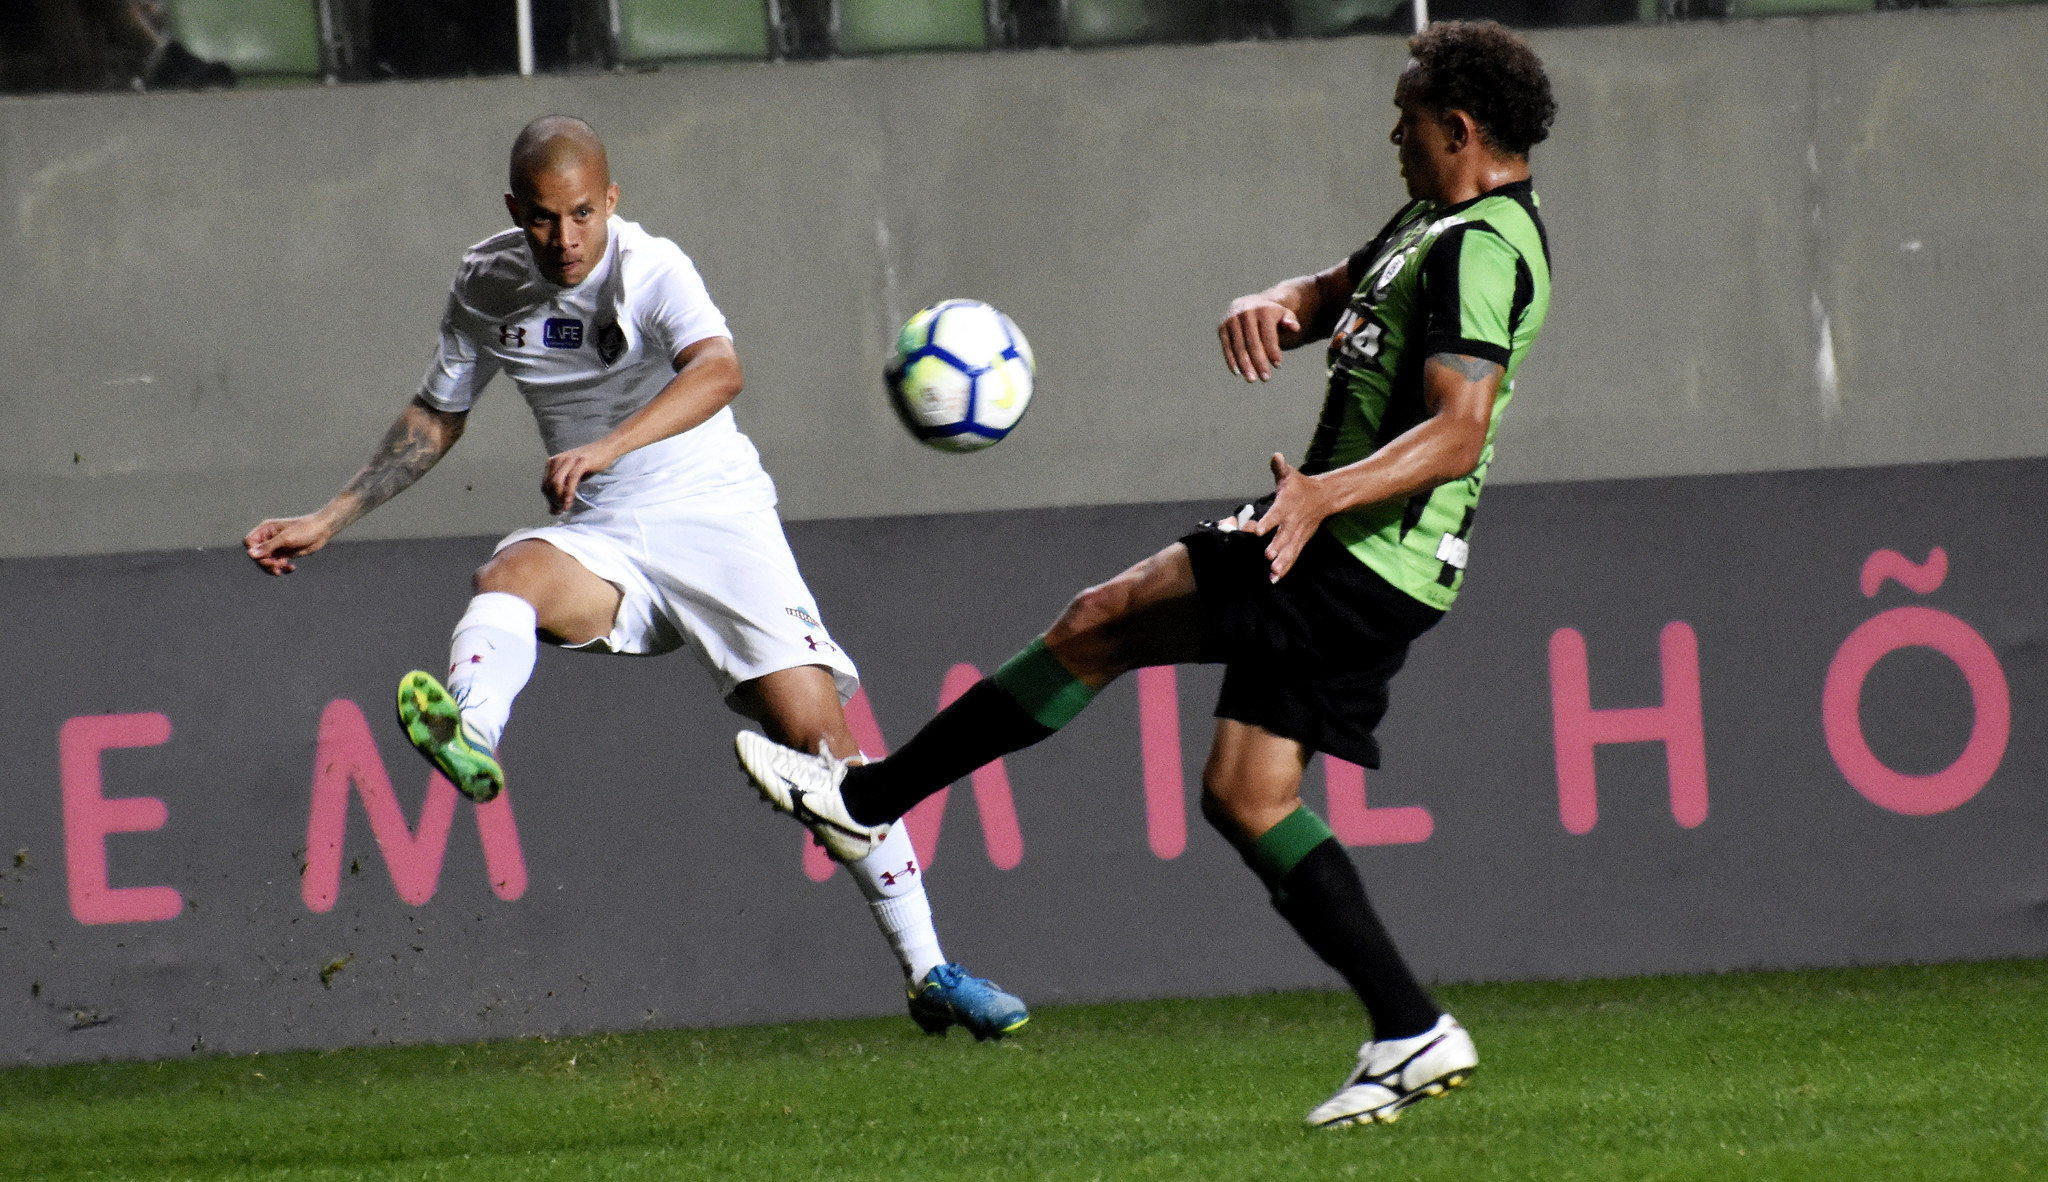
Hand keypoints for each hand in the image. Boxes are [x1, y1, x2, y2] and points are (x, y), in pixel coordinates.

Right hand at [244, 514, 334, 575]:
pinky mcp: (285, 553)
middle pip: (258, 555)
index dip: (254, 551)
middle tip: (276, 566)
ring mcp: (277, 546)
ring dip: (274, 567)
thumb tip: (251, 554)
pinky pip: (278, 564)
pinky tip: (291, 567)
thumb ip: (268, 546)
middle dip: (266, 562)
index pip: (250, 542)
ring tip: (283, 568)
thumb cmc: (304, 529)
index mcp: (266, 529)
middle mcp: (269, 538)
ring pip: (267, 561)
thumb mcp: (285, 538)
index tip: (264, 557)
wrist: (322, 531)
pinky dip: (282, 567)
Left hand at [542, 439, 620, 512]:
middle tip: (562, 509)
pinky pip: (571, 479)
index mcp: (553, 462)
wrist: (606, 448)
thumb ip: (561, 491)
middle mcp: (558, 459)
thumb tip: (552, 511)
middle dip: (554, 500)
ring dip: (559, 498)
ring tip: (566, 507)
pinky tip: (569, 502)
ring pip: (557, 482)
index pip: (545, 485)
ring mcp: (569, 460)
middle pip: (549, 485)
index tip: (558, 509)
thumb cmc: (589, 464)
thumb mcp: (572, 477)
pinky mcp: (581, 462)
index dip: (549, 500)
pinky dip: (569, 493)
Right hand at [1218, 296, 1298, 382]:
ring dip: (1245, 365)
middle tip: (1265, 378)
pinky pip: (1226, 346)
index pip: (1268, 334)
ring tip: (1252, 379)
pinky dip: (1231, 360)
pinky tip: (1238, 373)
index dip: (1273, 350)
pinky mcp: (1222, 327)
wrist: (1251, 304)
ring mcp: (1232, 319)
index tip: (1278, 366)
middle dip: (1259, 362)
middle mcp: (1245, 312)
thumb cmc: (1271, 316)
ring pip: (1238, 346)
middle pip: (1252, 342)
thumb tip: (1294, 327)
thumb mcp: (1284, 316)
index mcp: (1263, 309)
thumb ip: (1291, 322)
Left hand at [1244, 453, 1330, 582]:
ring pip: (1290, 550)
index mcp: (1287, 505)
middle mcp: (1293, 522)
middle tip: (1268, 557)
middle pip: (1284, 536)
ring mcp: (1298, 534)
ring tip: (1273, 573)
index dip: (1267, 522)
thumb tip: (1275, 456)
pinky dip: (1286, 568)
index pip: (1276, 514)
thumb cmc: (1301, 486)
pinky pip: (1293, 556)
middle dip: (1277, 547)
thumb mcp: (1290, 475)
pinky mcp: (1301, 542)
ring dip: (1282, 562)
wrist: (1325, 497)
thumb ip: (1279, 468)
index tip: (1258, 531)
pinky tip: (1275, 579)